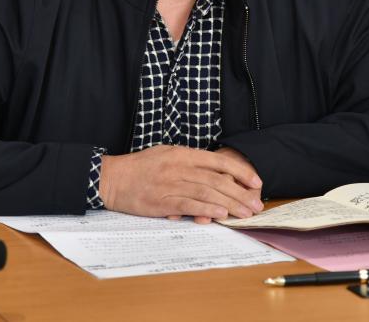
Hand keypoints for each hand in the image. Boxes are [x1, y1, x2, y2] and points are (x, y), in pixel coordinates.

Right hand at [100, 145, 262, 223]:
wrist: (112, 178)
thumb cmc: (140, 167)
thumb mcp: (166, 154)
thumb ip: (189, 162)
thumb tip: (215, 171)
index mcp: (182, 154)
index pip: (219, 161)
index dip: (240, 171)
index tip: (256, 182)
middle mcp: (179, 167)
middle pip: (217, 179)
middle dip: (240, 193)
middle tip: (256, 204)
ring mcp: (170, 184)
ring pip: (206, 193)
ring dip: (229, 204)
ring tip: (245, 213)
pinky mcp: (160, 201)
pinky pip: (188, 205)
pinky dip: (206, 209)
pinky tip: (220, 214)